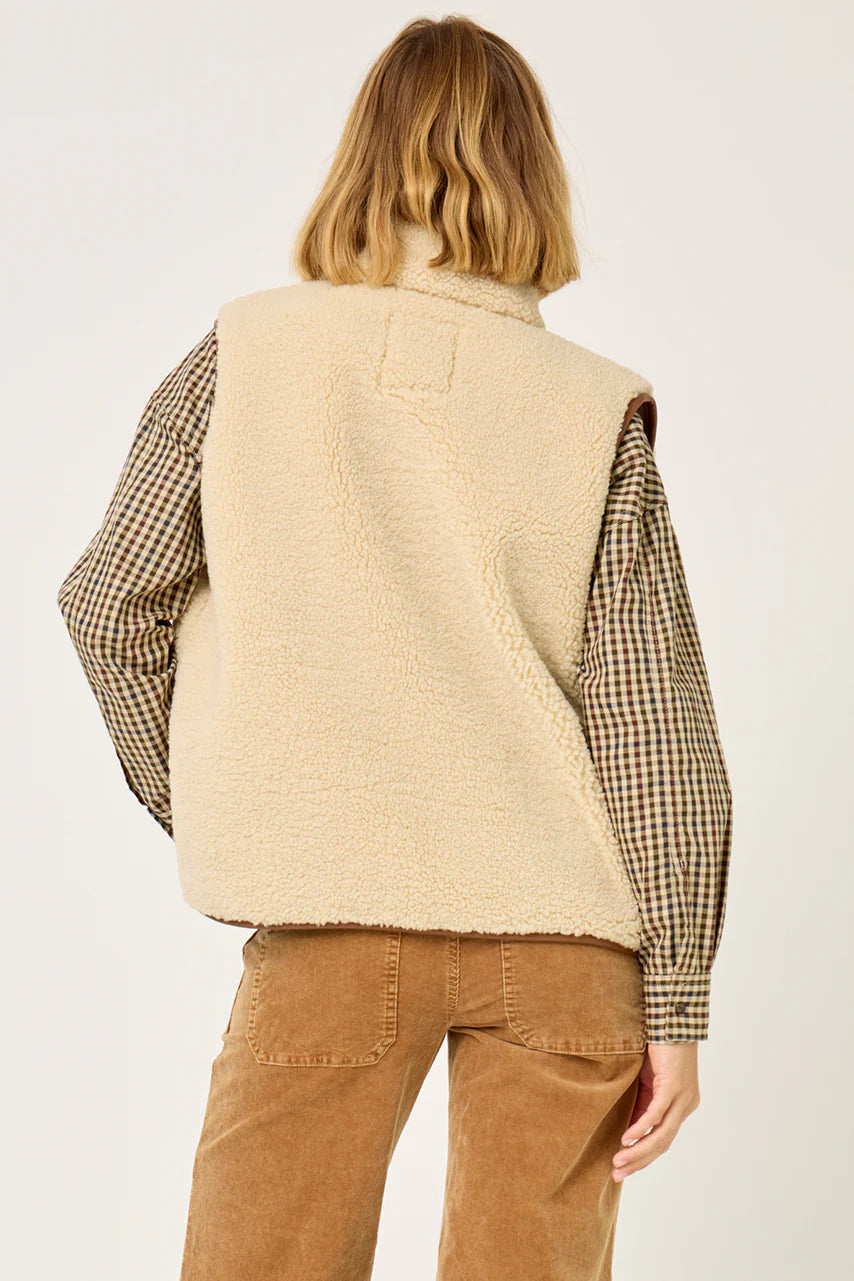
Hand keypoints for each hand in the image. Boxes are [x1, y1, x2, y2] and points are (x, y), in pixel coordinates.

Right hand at [611, 1042, 700, 1181]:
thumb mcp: (647, 1079)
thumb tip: (626, 1127)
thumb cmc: (658, 1045)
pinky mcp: (673, 1086)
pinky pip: (656, 1115)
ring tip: (618, 1162)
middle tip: (617, 1175)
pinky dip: (640, 1129)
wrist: (672, 1018)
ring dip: (637, 1152)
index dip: (643, 1157)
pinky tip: (626, 1140)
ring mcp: (682, 1098)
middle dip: (638, 1162)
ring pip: (660, 1135)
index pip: (662, 1140)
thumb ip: (641, 1102)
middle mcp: (686, 1105)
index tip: (623, 1168)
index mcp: (681, 1105)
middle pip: (662, 1144)